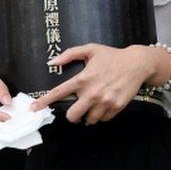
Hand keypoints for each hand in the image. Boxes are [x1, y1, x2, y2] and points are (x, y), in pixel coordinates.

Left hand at [29, 44, 165, 124]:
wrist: (137, 64)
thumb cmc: (111, 56)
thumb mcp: (90, 49)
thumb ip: (70, 54)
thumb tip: (53, 61)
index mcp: (82, 79)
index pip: (59, 92)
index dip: (44, 101)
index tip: (34, 108)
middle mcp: (92, 92)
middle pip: (73, 115)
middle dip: (72, 115)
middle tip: (76, 110)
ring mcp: (105, 102)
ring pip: (89, 120)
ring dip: (88, 115)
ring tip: (94, 104)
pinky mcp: (116, 107)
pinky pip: (103, 119)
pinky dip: (101, 115)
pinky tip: (104, 104)